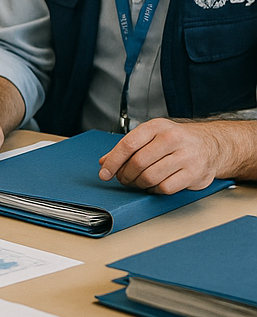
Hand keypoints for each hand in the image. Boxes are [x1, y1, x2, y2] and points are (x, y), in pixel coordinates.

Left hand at [97, 119, 224, 192]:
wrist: (212, 144)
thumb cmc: (177, 141)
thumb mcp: (151, 136)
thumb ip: (127, 148)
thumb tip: (104, 162)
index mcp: (157, 127)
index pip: (128, 144)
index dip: (113, 161)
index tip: (104, 173)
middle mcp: (172, 138)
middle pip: (137, 163)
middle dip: (126, 175)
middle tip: (124, 179)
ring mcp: (186, 156)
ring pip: (150, 177)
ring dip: (139, 184)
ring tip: (139, 182)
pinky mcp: (194, 173)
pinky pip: (165, 187)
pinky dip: (155, 190)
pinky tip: (154, 186)